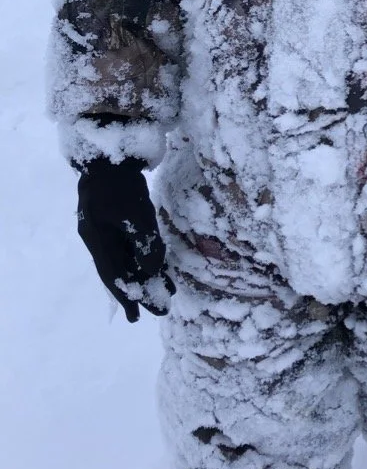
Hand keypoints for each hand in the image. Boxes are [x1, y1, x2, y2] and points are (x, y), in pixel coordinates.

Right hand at [76, 156, 175, 321]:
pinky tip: (159, 265)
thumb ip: (144, 244)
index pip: (114, 275)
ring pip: (129, 259)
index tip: (137, 316)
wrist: (110, 152)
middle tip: (159, 310)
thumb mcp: (135, 214)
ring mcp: (107, 228)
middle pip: (122, 271)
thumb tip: (152, 271)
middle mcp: (100, 238)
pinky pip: (132, 245)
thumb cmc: (120, 184)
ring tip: (167, 291)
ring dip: (147, 275)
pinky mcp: (118, 219)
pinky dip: (146, 256)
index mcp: (97, 239)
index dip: (126, 297)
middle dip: (140, 290)